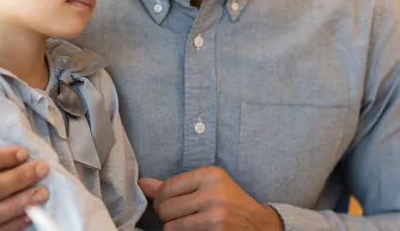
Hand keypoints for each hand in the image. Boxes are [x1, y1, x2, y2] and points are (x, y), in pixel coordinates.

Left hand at [139, 166, 283, 230]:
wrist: (257, 224)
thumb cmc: (228, 202)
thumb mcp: (206, 186)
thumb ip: (174, 185)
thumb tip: (142, 183)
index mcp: (210, 174)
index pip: (167, 188)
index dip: (162, 200)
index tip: (170, 205)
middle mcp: (213, 193)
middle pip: (165, 209)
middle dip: (167, 216)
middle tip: (180, 217)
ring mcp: (215, 216)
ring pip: (170, 227)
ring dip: (174, 229)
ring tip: (188, 225)